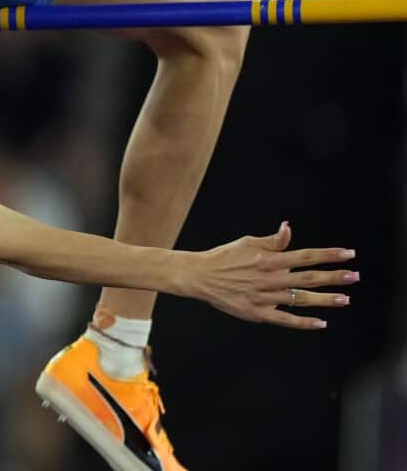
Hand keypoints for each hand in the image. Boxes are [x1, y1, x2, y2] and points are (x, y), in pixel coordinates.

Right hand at [192, 221, 356, 328]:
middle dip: (334, 277)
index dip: (329, 255)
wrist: (199, 276)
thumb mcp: (247, 243)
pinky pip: (285, 320)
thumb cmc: (223, 258)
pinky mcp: (257, 313)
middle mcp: (270, 278)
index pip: (306, 255)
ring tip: (345, 299)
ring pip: (301, 299)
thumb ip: (272, 240)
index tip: (348, 254)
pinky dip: (304, 322)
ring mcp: (265, 297)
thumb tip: (289, 229)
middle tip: (354, 277)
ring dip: (325, 300)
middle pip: (309, 278)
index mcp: (269, 259)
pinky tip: (321, 322)